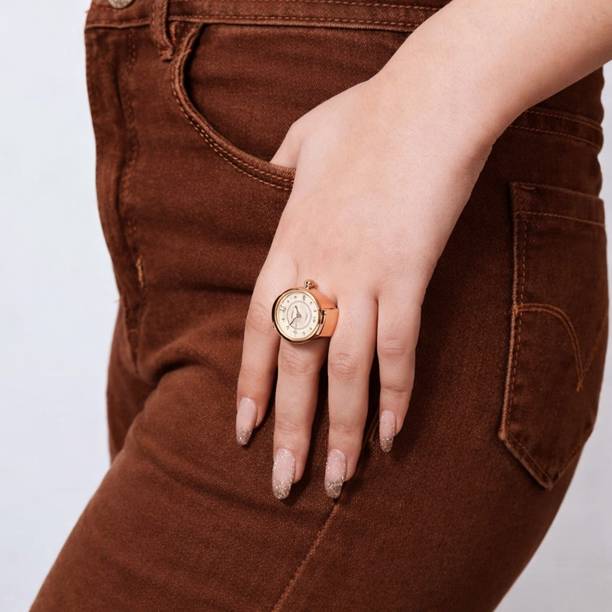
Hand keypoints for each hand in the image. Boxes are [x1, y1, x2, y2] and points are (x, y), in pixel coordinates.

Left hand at [234, 68, 492, 499]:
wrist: (424, 102)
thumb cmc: (364, 116)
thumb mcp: (303, 138)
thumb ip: (281, 165)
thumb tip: (274, 171)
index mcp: (286, 246)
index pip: (256, 329)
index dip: (248, 384)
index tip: (242, 431)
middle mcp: (317, 271)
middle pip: (296, 365)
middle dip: (289, 430)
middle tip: (283, 484)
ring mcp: (362, 277)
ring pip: (344, 371)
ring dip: (341, 431)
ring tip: (337, 482)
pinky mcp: (408, 276)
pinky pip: (398, 350)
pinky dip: (396, 396)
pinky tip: (392, 437)